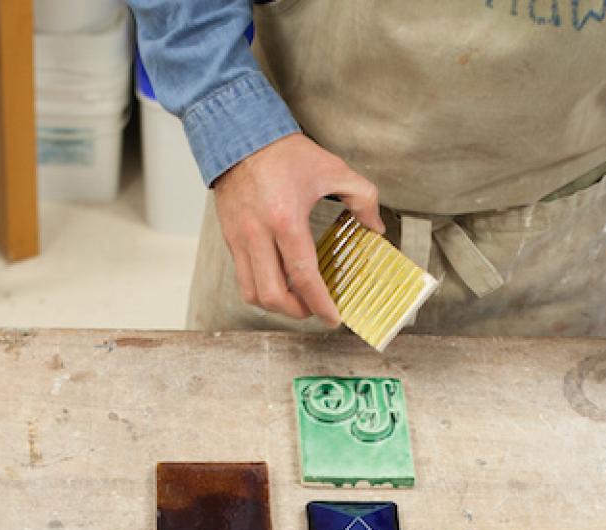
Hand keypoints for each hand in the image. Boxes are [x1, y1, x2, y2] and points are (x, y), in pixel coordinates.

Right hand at [212, 134, 383, 324]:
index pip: (303, 275)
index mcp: (286, 219)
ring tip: (296, 301)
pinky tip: (278, 281)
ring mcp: (239, 238)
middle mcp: (258, 234)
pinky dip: (261, 288)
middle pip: (273, 295)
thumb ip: (363, 198)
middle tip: (315, 310)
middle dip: (298, 312)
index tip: (332, 317)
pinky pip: (242, 277)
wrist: (240, 135)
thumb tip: (376, 227)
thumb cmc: (284, 153)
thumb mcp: (334, 169)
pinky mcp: (229, 238)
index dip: (320, 303)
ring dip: (276, 305)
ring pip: (252, 292)